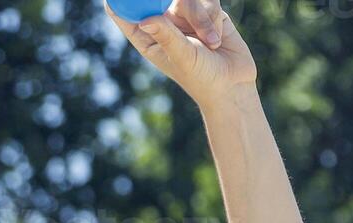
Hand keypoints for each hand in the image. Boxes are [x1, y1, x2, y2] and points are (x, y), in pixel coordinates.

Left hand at [103, 0, 256, 105]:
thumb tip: (145, 19)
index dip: (119, 0)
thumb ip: (166, 34)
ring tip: (211, 43)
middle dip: (167, 0)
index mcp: (147, 38)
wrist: (233, 85)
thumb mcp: (182, 57)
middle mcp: (163, 24)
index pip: (124, 13)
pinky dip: (213, 17)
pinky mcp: (207, 11)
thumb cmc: (202, 79)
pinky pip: (208, 0)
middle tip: (175, 12)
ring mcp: (185, 16)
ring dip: (201, 18)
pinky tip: (217, 38)